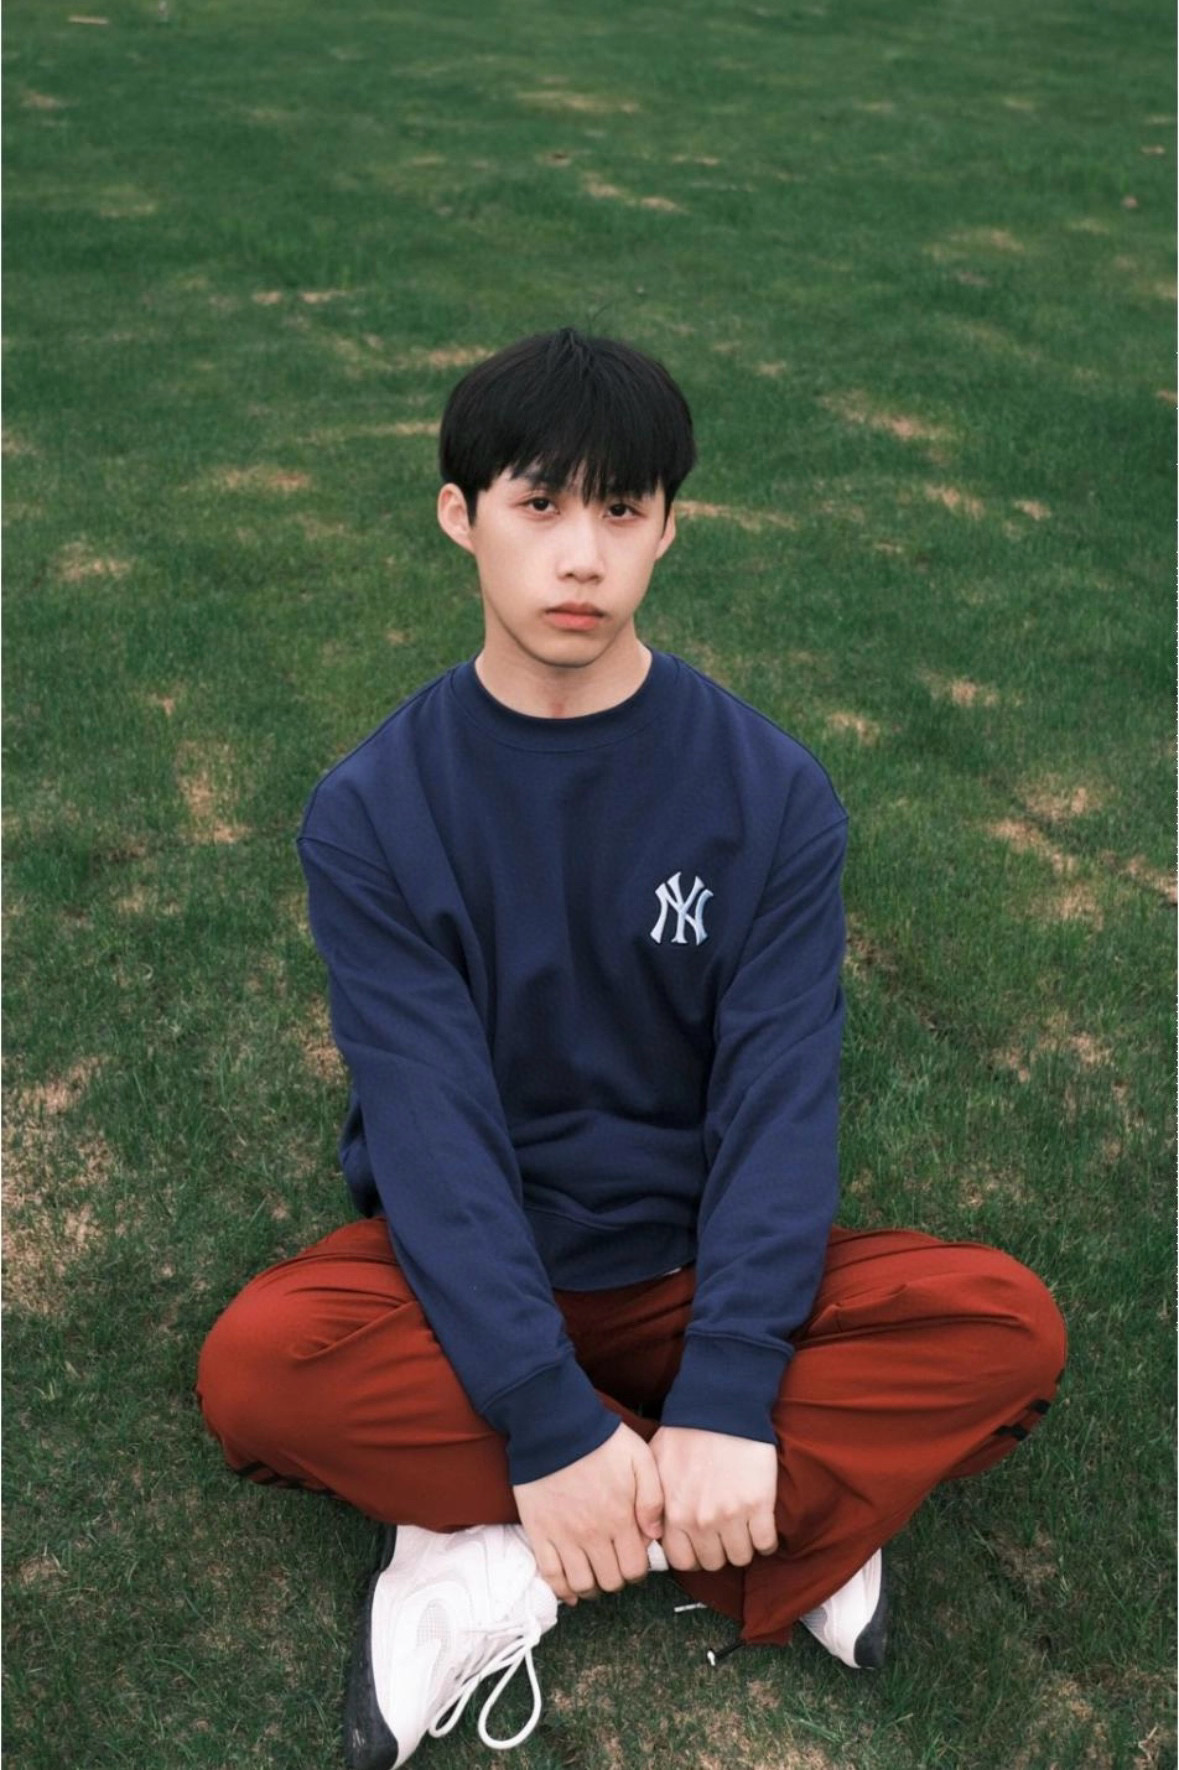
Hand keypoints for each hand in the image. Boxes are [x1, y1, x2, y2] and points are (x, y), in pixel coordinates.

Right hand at [513, 1422, 663, 1604]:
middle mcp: (593, 1534)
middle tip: (613, 1566)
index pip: (635, 1567)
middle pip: (610, 1581)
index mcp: (620, 1518)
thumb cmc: (600, 1440)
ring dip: (591, 1588)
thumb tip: (654, 1535)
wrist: (555, 1427)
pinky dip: (561, 1590)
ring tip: (594, 1579)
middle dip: (616, 1579)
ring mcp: (564, 1536)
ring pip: (582, 1584)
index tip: (633, 1560)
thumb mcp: (640, 1459)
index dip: (638, 1570)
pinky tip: (569, 1591)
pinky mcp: (540, 1532)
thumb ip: (653, 1498)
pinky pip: (550, 1575)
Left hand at [649, 1426, 777, 1572]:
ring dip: (742, 1546)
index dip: (693, 1553)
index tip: (700, 1543)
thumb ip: (651, 1501)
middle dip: (718, 1550)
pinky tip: (761, 1526)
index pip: (681, 1561)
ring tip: (742, 1528)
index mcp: (673, 1512)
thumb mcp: (654, 1465)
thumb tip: (651, 1530)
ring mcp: (730, 1516)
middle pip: (712, 1562)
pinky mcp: (759, 1506)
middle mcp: (700, 1521)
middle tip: (722, 1533)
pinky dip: (765, 1541)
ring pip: (739, 1557)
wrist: (721, 1407)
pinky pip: (765, 1544)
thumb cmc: (686, 1432)